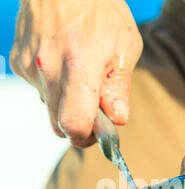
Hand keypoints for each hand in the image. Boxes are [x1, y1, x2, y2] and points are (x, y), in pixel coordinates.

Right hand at [10, 0, 142, 146]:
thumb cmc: (97, 4)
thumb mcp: (124, 42)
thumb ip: (120, 86)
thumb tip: (117, 118)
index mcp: (78, 63)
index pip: (74, 124)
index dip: (87, 137)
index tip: (99, 132)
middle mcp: (48, 68)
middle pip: (59, 125)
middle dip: (80, 123)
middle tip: (95, 105)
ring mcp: (29, 67)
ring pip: (50, 109)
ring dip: (67, 104)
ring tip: (79, 74)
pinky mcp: (18, 63)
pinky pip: (40, 91)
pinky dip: (55, 87)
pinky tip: (64, 63)